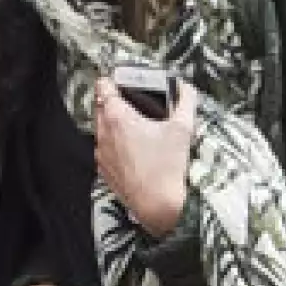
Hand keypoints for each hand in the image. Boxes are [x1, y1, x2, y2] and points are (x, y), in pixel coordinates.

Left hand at [94, 75, 197, 237]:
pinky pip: (104, 147)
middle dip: (114, 101)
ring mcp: (101, 152)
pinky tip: (133, 148)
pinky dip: (114, 143)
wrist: (157, 206)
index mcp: (118, 118)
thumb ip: (186, 100)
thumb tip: (185, 87)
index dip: (113, 80)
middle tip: (133, 102)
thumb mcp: (183, 129)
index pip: (103, 86)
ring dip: (113, 123)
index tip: (123, 82)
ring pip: (100, 128)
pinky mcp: (103, 168)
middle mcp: (104, 133)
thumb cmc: (167, 168)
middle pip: (100, 106)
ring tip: (135, 126)